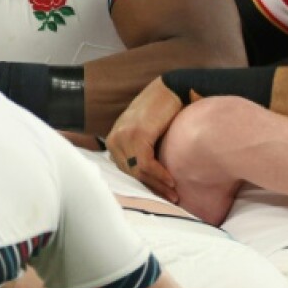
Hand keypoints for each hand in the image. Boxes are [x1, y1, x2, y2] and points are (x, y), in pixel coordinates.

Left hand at [106, 78, 182, 199]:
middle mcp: (114, 139)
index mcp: (113, 139)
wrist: (170, 89)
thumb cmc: (161, 111)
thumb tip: (146, 175)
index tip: (160, 194)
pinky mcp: (137, 135)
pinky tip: (171, 181)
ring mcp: (123, 137)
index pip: (125, 170)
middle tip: (170, 198)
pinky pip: (145, 164)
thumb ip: (140, 150)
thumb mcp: (145, 132)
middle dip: (152, 188)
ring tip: (174, 194)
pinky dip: (159, 175)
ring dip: (158, 185)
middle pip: (130, 173)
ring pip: (138, 171)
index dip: (143, 184)